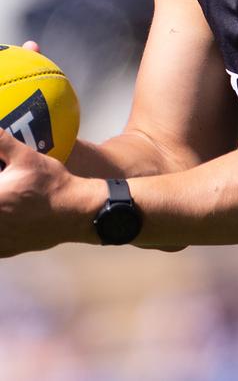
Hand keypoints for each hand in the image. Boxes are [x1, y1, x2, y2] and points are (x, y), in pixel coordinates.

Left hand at [0, 129, 99, 255]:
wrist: (75, 211)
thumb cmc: (50, 183)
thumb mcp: (26, 157)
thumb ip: (1, 142)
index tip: (1, 175)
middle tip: (6, 185)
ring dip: (1, 209)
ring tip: (8, 198)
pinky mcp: (5, 251)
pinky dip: (2, 228)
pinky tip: (10, 216)